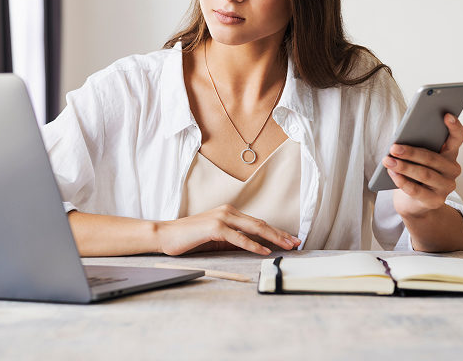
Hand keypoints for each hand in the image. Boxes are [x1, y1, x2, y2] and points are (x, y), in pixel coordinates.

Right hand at [154, 205, 300, 255]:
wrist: (166, 235)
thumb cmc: (189, 238)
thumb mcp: (216, 239)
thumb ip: (233, 239)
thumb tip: (253, 247)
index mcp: (229, 213)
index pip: (258, 223)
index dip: (276, 231)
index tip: (290, 239)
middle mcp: (228, 211)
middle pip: (261, 224)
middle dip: (280, 234)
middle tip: (296, 242)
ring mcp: (222, 218)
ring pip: (254, 228)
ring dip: (273, 238)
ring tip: (287, 246)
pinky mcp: (215, 227)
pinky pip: (239, 238)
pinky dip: (253, 245)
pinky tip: (264, 251)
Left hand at [386, 114, 462, 217]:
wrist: (414, 203)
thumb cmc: (414, 172)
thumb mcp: (416, 158)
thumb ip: (416, 146)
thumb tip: (402, 138)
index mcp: (450, 153)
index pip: (458, 137)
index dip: (455, 126)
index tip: (446, 115)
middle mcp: (453, 169)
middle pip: (433, 158)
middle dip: (411, 152)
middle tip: (394, 147)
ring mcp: (446, 186)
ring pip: (425, 174)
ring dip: (404, 167)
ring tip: (388, 161)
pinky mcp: (436, 201)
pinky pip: (417, 191)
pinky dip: (402, 182)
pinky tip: (392, 174)